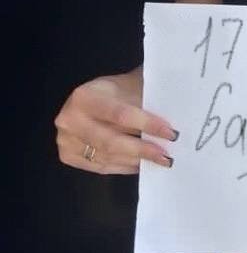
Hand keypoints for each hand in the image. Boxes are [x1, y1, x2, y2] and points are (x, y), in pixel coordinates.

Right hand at [54, 69, 178, 174]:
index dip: (147, 124)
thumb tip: (174, 123)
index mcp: (85, 97)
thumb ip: (147, 103)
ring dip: (136, 161)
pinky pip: (101, 167)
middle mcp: (69, 119)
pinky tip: (141, 165)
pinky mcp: (68, 156)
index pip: (120, 114)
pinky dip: (124, 167)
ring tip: (158, 161)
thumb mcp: (131, 86)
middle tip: (167, 156)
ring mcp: (66, 140)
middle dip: (142, 149)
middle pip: (111, 141)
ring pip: (107, 157)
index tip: (170, 133)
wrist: (94, 96)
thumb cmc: (118, 89)